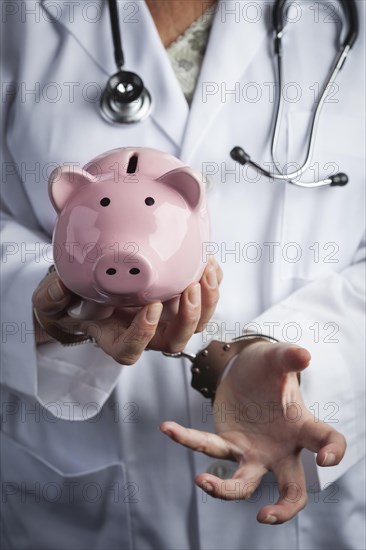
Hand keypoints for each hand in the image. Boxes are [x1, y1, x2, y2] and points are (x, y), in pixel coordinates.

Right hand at [32, 258, 221, 363]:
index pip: (131, 350)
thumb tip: (62, 288)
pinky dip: (210, 281)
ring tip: (204, 271)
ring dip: (206, 300)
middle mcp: (145, 333)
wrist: (87, 285)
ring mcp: (164, 318)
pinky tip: (206, 261)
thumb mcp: (52, 298)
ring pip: (195, 322)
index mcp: (114, 338)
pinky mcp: (177, 299)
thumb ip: (53, 297)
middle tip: (189, 289)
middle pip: (174, 340)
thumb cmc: (71, 297)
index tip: (150, 306)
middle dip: (188, 318)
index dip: (144, 333)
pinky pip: (202, 297)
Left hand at [160, 340, 345, 523]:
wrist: (245, 368)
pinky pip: (208, 447)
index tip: (325, 459)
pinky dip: (187, 438)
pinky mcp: (228, 444)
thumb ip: (289, 356)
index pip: (327, 441)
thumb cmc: (269, 367)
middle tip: (264, 517)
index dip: (333, 452)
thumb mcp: (277, 357)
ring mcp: (254, 451)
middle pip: (292, 488)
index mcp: (301, 425)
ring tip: (201, 481)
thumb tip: (303, 355)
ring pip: (244, 482)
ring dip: (224, 488)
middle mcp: (281, 448)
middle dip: (284, 509)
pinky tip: (168, 427)